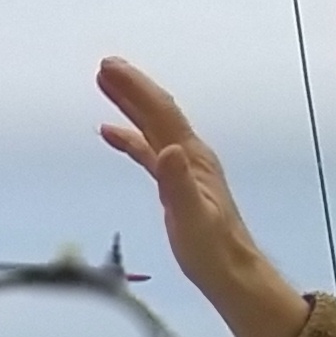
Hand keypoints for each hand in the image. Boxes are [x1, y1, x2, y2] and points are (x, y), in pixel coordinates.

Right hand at [94, 58, 311, 336]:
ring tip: (104, 84)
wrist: (231, 271)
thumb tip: (168, 149)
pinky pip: (147, 151)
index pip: (160, 114)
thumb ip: (178, 184)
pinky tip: (111, 133)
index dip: (135, 90)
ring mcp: (182, 168)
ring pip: (152, 127)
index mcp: (192, 159)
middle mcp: (189, 156)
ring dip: (129, 105)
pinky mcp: (174, 183)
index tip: (109, 68)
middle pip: (157, 113)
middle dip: (131, 88)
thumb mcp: (192, 219)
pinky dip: (129, 137)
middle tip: (104, 66)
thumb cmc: (211, 250)